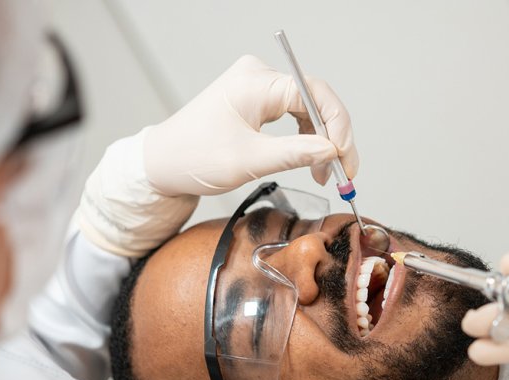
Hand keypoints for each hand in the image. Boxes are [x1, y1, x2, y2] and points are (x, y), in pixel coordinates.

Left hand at [144, 54, 357, 195]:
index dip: (336, 127)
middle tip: (344, 171)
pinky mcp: (257, 100)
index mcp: (254, 83)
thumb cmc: (193, 157)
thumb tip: (331, 152)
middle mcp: (258, 77)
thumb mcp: (249, 161)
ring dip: (322, 140)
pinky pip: (295, 114)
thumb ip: (294, 154)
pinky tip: (313, 160)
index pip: (314, 94)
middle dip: (333, 137)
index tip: (344, 158)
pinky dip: (307, 138)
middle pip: (315, 100)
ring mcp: (258, 87)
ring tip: (327, 172)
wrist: (163, 163)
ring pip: (308, 109)